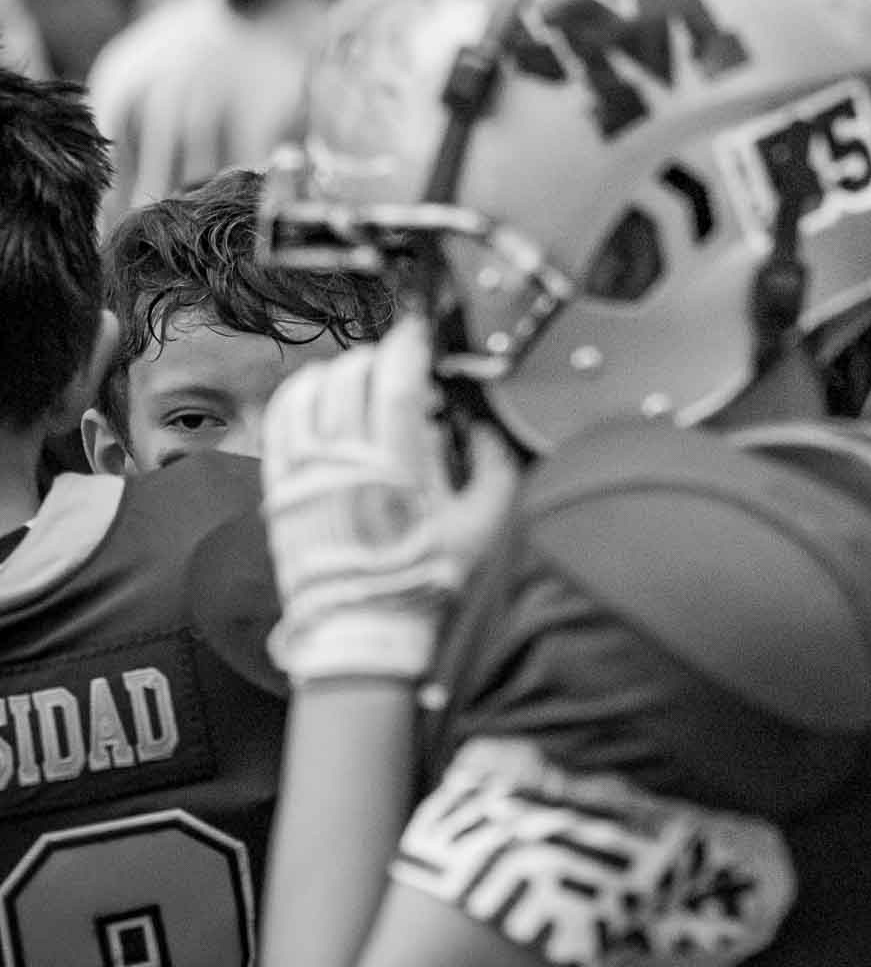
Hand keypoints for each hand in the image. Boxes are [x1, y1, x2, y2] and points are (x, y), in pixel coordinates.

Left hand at [262, 317, 519, 681]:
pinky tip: (319, 397)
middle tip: (403, 367)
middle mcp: (344, 464)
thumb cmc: (425, 586)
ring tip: (363, 381)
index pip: (397, 381)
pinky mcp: (280, 488)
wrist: (364, 634)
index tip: (421, 332)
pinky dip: (299, 396)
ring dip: (339, 373)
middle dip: (380, 358)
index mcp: (397, 469)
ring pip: (310, 390)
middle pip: (352, 377)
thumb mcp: (483, 528)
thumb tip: (486, 426)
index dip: (410, 345)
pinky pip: (280, 421)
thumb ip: (494, 467)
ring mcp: (305, 474)